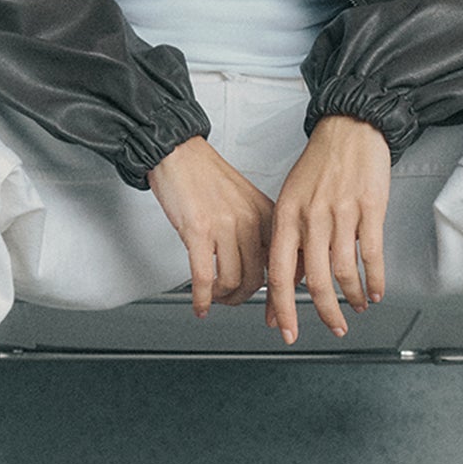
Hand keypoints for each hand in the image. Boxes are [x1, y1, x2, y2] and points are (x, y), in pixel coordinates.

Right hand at [147, 136, 276, 317]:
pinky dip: (202, 298)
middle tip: (232, 299)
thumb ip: (259, 230)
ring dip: (222, 298)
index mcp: (267, 214)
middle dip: (243, 298)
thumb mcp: (246, 201)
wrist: (179, 152)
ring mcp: (225, 226)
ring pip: (232, 281)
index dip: (278, 294)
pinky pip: (205, 277)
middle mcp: (250, 220)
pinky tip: (199, 303)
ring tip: (214, 296)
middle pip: (257, 279)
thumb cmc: (207, 175)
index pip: (283, 263)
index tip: (272, 310)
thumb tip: (264, 265)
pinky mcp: (198, 231)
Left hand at [265, 115, 389, 344]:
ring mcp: (340, 212)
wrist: (348, 129)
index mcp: (286, 216)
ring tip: (355, 307)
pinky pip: (371, 254)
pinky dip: (374, 279)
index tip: (286, 330)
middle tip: (333, 327)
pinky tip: (374, 291)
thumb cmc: (318, 167)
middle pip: (313, 279)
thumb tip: (283, 288)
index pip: (278, 272)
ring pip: (343, 271)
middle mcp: (310, 216)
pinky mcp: (370, 207)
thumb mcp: (291, 203)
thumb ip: (290, 246)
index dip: (282, 307)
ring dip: (351, 297)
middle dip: (324, 312)